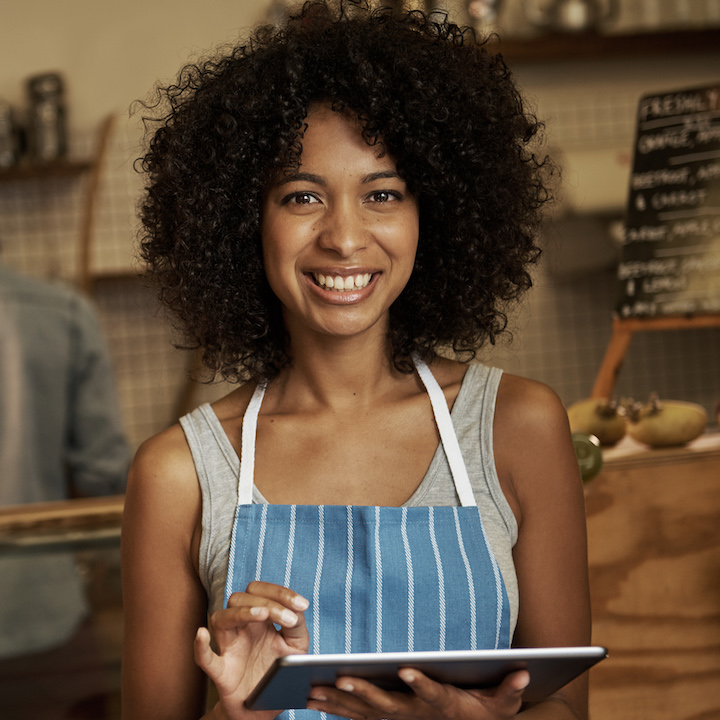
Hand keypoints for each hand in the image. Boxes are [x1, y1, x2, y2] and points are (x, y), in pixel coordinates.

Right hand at [194, 581, 309, 719]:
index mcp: (259, 618)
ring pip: (221, 618)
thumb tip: (295, 611)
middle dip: (267, 601)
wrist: (265, 709)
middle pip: (241, 598)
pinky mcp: (222, 672)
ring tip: (262, 614)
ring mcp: (229, 648)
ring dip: (242, 612)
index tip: (302, 604)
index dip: (280, 593)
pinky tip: (202, 634)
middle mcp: (241, 628)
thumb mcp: (296, 645)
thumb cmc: (279, 671)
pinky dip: (201, 646)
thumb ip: (297, 625)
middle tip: (288, 619)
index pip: (261, 591)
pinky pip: (205, 658)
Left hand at [306, 667, 528, 719]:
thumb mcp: (502, 703)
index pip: (431, 693)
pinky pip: (358, 714)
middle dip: (364, 693)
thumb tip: (525, 672)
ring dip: (340, 702)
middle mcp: (417, 715)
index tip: (406, 669)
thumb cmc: (484, 712)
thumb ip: (511, 689)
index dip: (420, 683)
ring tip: (313, 690)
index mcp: (443, 705)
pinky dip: (337, 706)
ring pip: (366, 712)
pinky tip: (314, 698)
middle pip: (388, 705)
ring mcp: (400, 719)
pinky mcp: (387, 717)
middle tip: (341, 678)